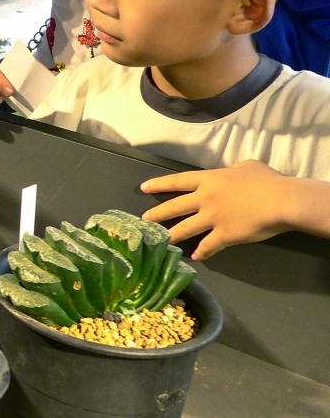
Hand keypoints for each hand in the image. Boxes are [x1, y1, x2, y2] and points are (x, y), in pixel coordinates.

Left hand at [141, 161, 293, 259]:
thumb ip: (234, 169)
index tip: (144, 188)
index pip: (177, 181)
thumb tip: (233, 171)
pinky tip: (196, 257)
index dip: (159, 184)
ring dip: (172, 235)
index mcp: (208, 180)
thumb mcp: (248, 166)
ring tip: (161, 240)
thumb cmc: (266, 181)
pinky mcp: (224, 235)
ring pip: (185, 228)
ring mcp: (212, 218)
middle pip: (175, 206)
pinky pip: (209, 245)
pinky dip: (202, 252)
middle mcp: (205, 199)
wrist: (280, 201)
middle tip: (145, 218)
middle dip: (158, 213)